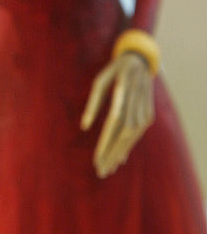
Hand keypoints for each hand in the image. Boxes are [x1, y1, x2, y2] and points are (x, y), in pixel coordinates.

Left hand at [81, 52, 154, 177]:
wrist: (140, 62)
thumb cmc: (114, 71)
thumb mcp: (100, 81)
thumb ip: (92, 103)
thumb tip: (84, 127)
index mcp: (123, 90)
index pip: (114, 122)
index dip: (106, 142)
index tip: (96, 159)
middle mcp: (137, 102)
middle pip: (124, 133)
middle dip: (112, 154)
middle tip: (100, 171)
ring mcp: (146, 110)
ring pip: (132, 137)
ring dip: (119, 153)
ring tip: (107, 169)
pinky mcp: (149, 115)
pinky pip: (137, 134)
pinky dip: (128, 147)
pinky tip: (118, 158)